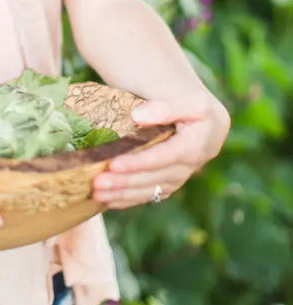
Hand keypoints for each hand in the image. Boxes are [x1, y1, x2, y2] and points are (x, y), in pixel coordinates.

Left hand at [92, 93, 230, 209]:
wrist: (208, 126)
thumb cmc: (195, 109)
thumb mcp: (190, 102)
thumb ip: (164, 108)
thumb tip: (136, 116)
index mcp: (194, 146)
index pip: (163, 157)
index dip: (138, 163)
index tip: (113, 164)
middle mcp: (188, 167)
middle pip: (153, 178)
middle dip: (124, 182)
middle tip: (97, 183)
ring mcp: (178, 178)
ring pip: (149, 190)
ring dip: (122, 194)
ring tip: (97, 193)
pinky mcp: (169, 185)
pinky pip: (149, 195)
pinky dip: (128, 200)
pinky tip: (108, 201)